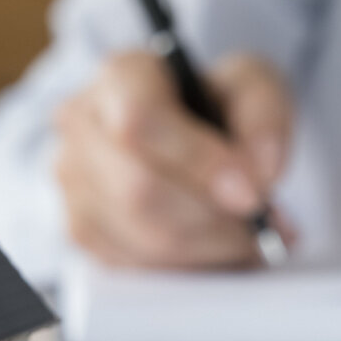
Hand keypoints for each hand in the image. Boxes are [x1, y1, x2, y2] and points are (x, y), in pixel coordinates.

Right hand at [53, 50, 293, 268]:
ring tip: (251, 235)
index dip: (197, 160)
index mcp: (121, 76)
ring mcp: (74, 180)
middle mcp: (82, 124)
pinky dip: (190, 264)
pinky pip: (138, 265)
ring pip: (142, 235)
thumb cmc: (217, 104)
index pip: (141, 120)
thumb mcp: (254, 84)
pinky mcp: (82, 228)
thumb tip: (260, 170)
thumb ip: (265, 115)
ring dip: (210, 245)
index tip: (252, 192)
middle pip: (140, 189)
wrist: (193, 131)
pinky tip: (217, 243)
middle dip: (214, 216)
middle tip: (265, 221)